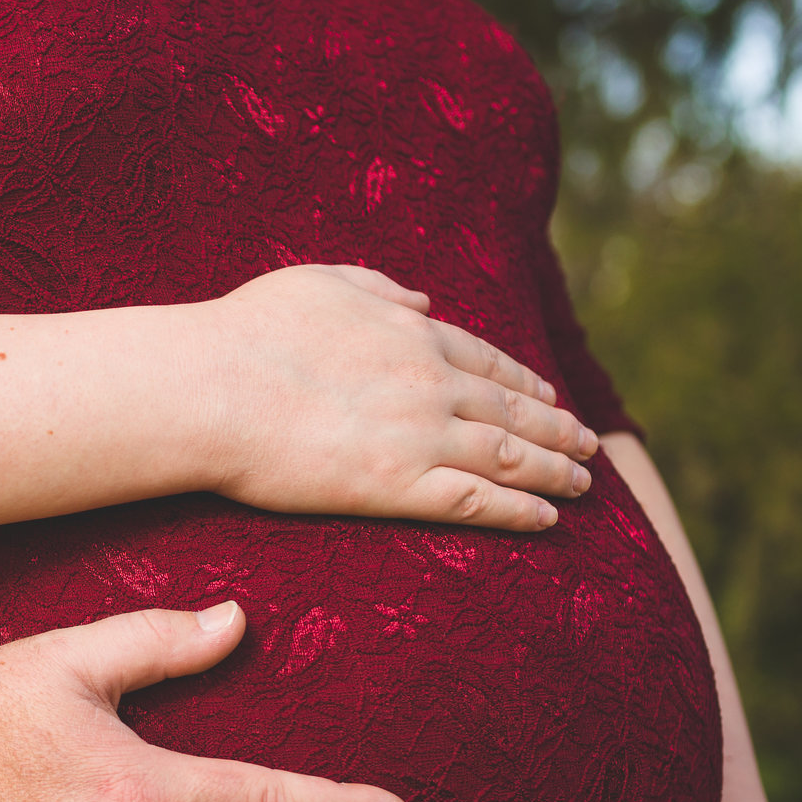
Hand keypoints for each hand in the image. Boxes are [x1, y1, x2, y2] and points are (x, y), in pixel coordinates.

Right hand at [196, 264, 597, 531]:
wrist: (212, 387)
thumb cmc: (247, 332)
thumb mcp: (318, 282)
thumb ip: (376, 288)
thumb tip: (420, 300)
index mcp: (412, 333)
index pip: (489, 361)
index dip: (528, 383)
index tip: (552, 397)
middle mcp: (431, 384)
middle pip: (513, 411)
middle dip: (559, 430)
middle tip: (590, 446)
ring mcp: (419, 437)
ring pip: (509, 458)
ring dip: (555, 473)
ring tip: (585, 485)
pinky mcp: (397, 487)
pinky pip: (476, 502)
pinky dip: (520, 510)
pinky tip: (547, 519)